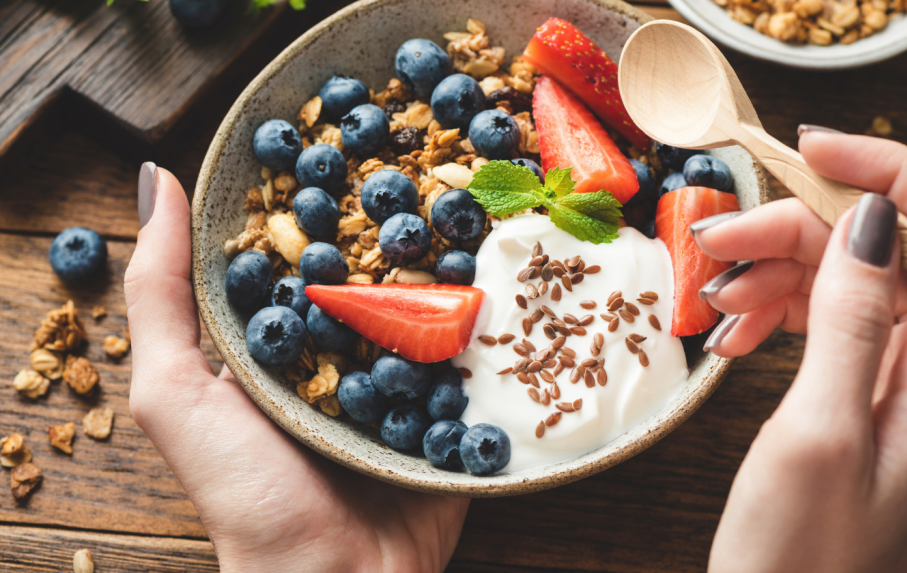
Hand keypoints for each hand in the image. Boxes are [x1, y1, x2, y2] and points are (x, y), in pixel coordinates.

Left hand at [124, 164, 467, 572]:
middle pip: (380, 269)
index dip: (324, 194)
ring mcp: (410, 379)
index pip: (306, 249)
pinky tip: (530, 277)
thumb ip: (162, 294)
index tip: (354, 128)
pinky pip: (485, 356)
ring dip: (467, 264)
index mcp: (285, 337)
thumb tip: (157, 176)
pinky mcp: (459, 410)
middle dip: (407, 219)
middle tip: (444, 152)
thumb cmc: (246, 491)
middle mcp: (348, 349)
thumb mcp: (178, 391)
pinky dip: (504, 322)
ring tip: (499, 199)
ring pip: (440, 304)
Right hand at [696, 131, 906, 571]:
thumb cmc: (801, 561)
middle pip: (887, 256)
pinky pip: (835, 334)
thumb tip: (871, 223)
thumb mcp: (817, 433)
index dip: (888, 174)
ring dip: (780, 275)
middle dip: (802, 232)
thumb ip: (851, 321)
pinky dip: (782, 318)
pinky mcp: (870, 410)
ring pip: (853, 291)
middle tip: (718, 240)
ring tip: (710, 293)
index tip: (810, 150)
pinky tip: (733, 333)